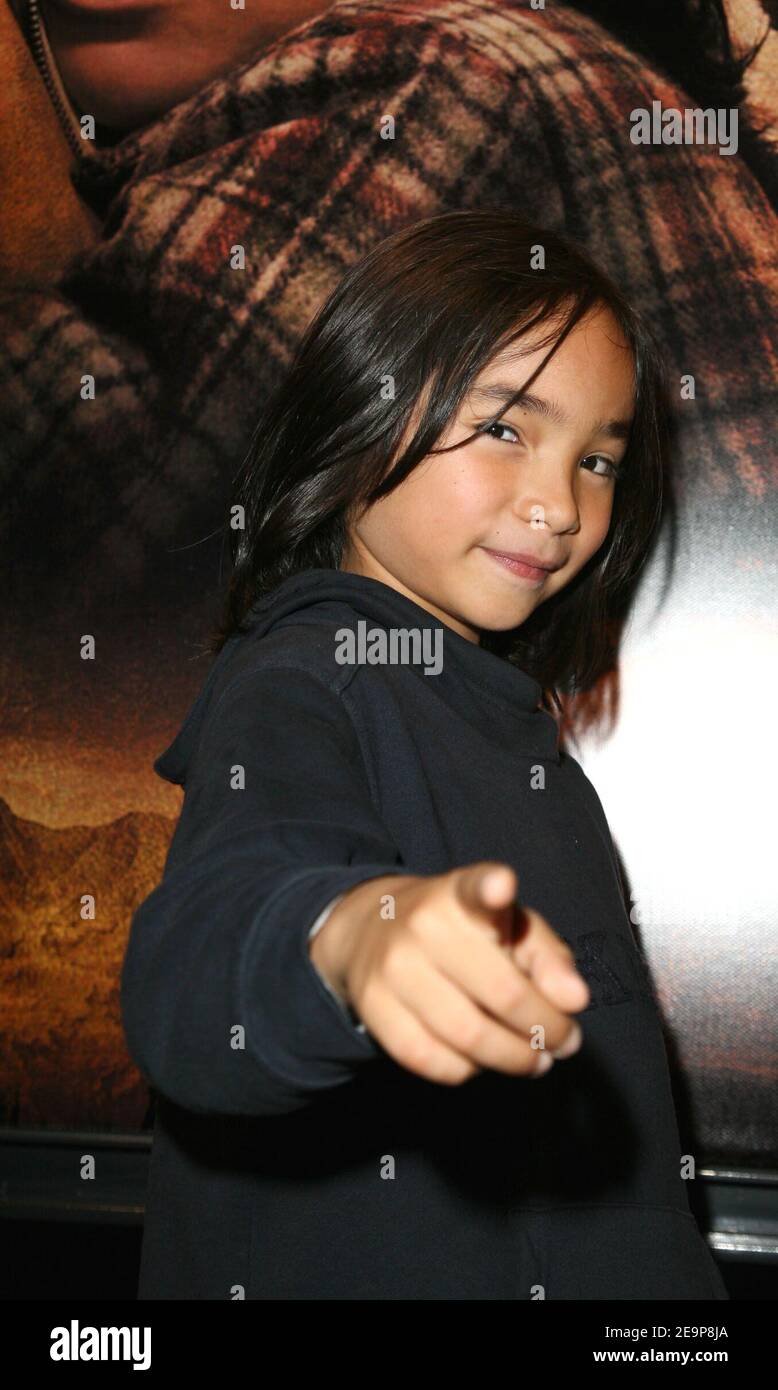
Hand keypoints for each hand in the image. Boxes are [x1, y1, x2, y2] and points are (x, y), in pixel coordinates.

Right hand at [311, 862, 589, 1085]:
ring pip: (470, 1037)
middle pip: (503, 994)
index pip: (475, 887)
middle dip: (547, 1028)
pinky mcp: (373, 1008)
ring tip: (536, 1059)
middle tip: (565, 1041)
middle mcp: (423, 925)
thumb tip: (574, 1000)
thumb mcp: (510, 926)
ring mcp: (393, 967)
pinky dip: (469, 1070)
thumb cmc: (463, 932)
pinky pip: (435, 1062)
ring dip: (515, 1060)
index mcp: (461, 894)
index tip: (502, 884)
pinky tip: (482, 1060)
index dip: (490, 887)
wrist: (373, 930)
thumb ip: (550, 958)